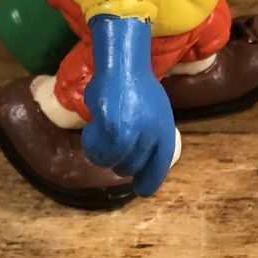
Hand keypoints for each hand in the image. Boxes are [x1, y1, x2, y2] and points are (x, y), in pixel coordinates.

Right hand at [81, 15, 175, 196]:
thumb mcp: (155, 113)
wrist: (123, 67)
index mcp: (165, 131)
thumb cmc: (137, 88)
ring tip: (100, 139)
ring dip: (104, 155)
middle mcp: (152, 135)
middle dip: (120, 163)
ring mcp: (133, 133)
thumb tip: (141, 165)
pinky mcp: (113, 129)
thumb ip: (151, 137)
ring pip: (114, 163)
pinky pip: (100, 149)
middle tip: (113, 149)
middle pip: (131, 167)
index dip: (149, 181)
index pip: (159, 166)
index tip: (140, 190)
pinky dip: (92, 143)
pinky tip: (92, 129)